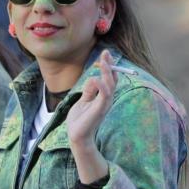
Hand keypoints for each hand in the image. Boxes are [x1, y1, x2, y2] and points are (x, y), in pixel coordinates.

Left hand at [67, 49, 115, 183]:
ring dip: (107, 72)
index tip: (104, 54)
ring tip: (102, 62)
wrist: (76, 136)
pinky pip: (104, 95)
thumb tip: (93, 78)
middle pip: (112, 79)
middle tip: (105, 53)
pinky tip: (95, 79)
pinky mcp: (99, 109)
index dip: (108, 66)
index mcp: (103, 97)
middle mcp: (106, 99)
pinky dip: (101, 85)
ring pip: (110, 85)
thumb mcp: (83, 101)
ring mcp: (104, 104)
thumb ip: (89, 91)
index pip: (110, 79)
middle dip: (109, 65)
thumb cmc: (79, 120)